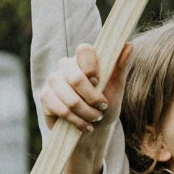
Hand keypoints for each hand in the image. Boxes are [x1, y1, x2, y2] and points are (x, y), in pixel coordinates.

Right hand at [48, 43, 129, 173]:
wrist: (93, 127)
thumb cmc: (105, 104)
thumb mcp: (116, 87)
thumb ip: (120, 66)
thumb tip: (128, 45)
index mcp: (83, 59)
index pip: (84, 50)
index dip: (91, 66)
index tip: (99, 81)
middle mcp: (65, 66)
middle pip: (76, 77)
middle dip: (93, 98)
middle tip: (103, 107)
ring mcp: (53, 81)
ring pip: (70, 98)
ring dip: (87, 113)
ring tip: (96, 118)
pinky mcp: (45, 97)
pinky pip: (62, 110)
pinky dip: (78, 121)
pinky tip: (85, 126)